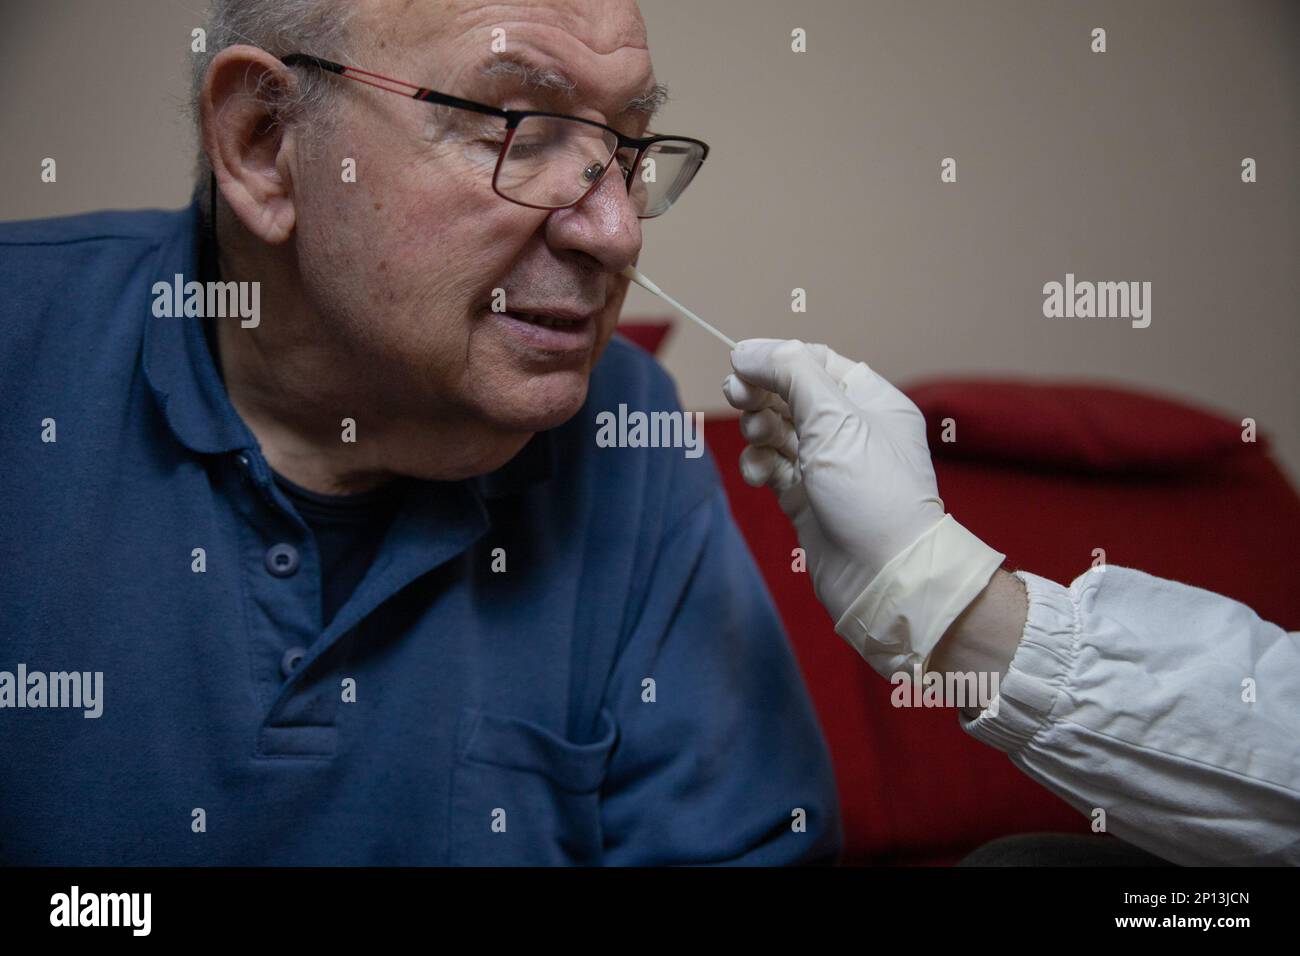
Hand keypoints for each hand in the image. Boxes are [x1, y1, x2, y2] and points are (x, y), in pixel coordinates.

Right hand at [724, 339, 1003, 677]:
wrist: (883, 576)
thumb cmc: (872, 493)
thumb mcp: (834, 417)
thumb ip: (789, 373)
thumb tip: (748, 351)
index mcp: (870, 400)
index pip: (815, 360)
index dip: (775, 357)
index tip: (738, 362)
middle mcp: (850, 429)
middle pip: (790, 393)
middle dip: (761, 394)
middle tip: (736, 397)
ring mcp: (826, 465)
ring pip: (776, 431)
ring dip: (758, 430)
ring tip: (759, 440)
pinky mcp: (805, 498)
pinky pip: (772, 468)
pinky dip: (759, 467)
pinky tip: (760, 475)